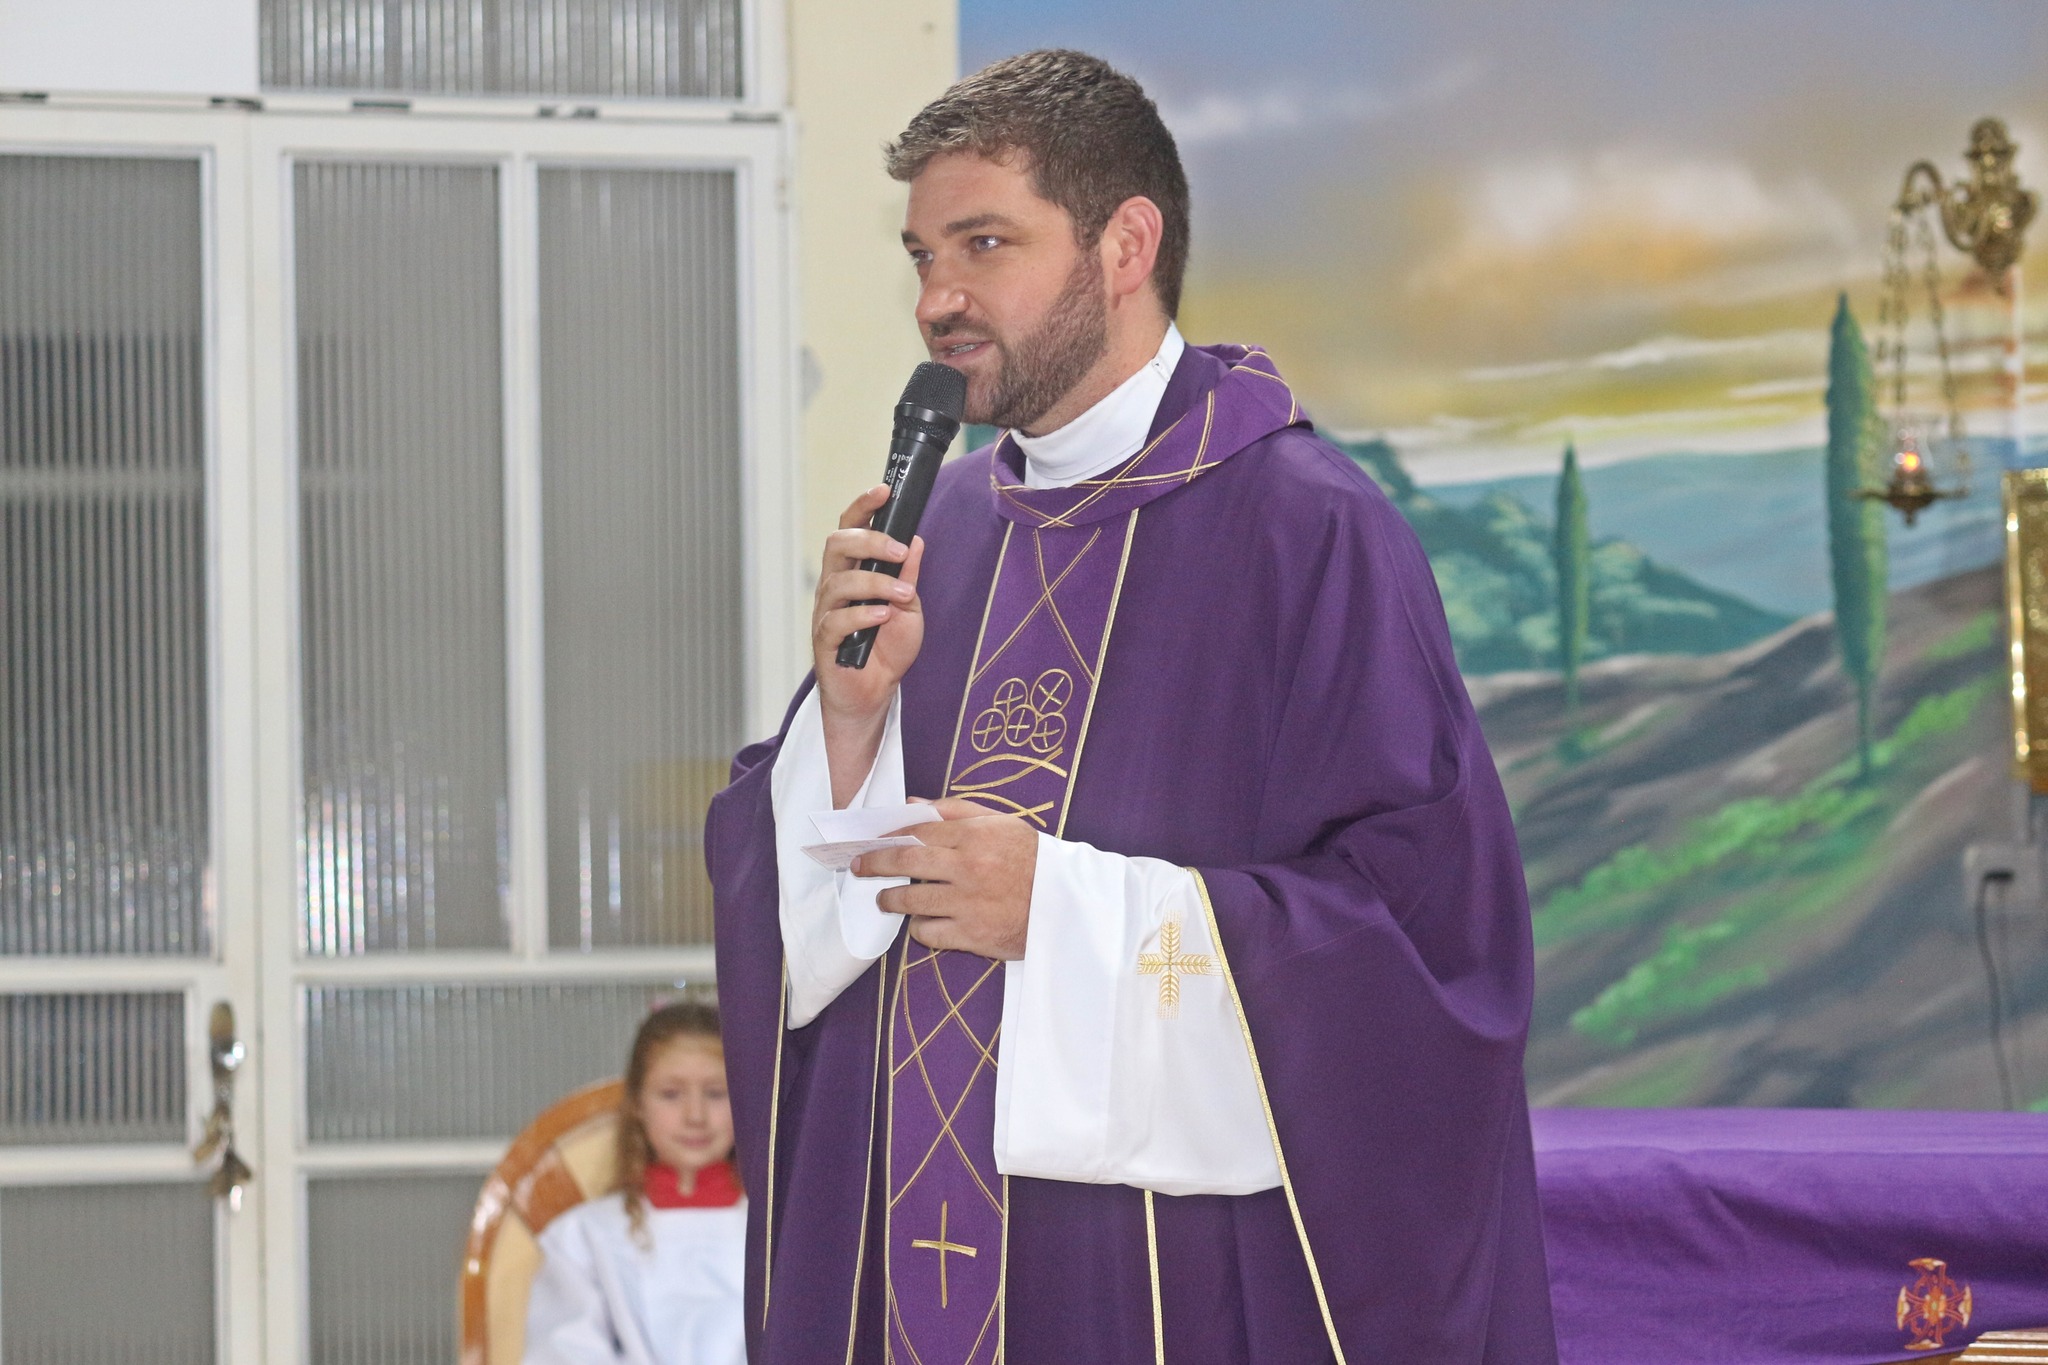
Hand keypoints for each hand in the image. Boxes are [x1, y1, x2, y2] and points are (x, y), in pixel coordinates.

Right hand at [812, 485, 925, 805]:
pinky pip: (836, 620)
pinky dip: (862, 614)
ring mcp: (826, 612)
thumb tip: (916, 540)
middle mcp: (835, 586)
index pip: (850, 529)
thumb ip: (910, 575)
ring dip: (876, 583)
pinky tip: (883, 616)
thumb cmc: (888, 648)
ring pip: (839, 582)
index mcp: (854, 572)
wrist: (876, 693)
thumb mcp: (910, 607)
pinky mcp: (824, 641)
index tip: (883, 490)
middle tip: (900, 551)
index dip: (862, 506)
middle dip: (869, 541)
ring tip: (904, 595)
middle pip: (837, 545)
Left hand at [852, 798, 1036, 959]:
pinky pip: (929, 933)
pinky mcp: (972, 936)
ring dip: (891, 900)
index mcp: (976, 837)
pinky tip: (922, 922)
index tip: (872, 842)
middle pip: (905, 862)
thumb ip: (956, 811)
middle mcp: (968, 869)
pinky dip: (920, 928)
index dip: (889, 837)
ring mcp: (968, 904)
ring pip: (911, 901)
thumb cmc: (1033, 860)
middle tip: (859, 866)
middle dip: (874, 864)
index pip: (917, 832)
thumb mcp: (1003, 824)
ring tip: (885, 899)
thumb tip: (913, 804)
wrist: (1068, 906)